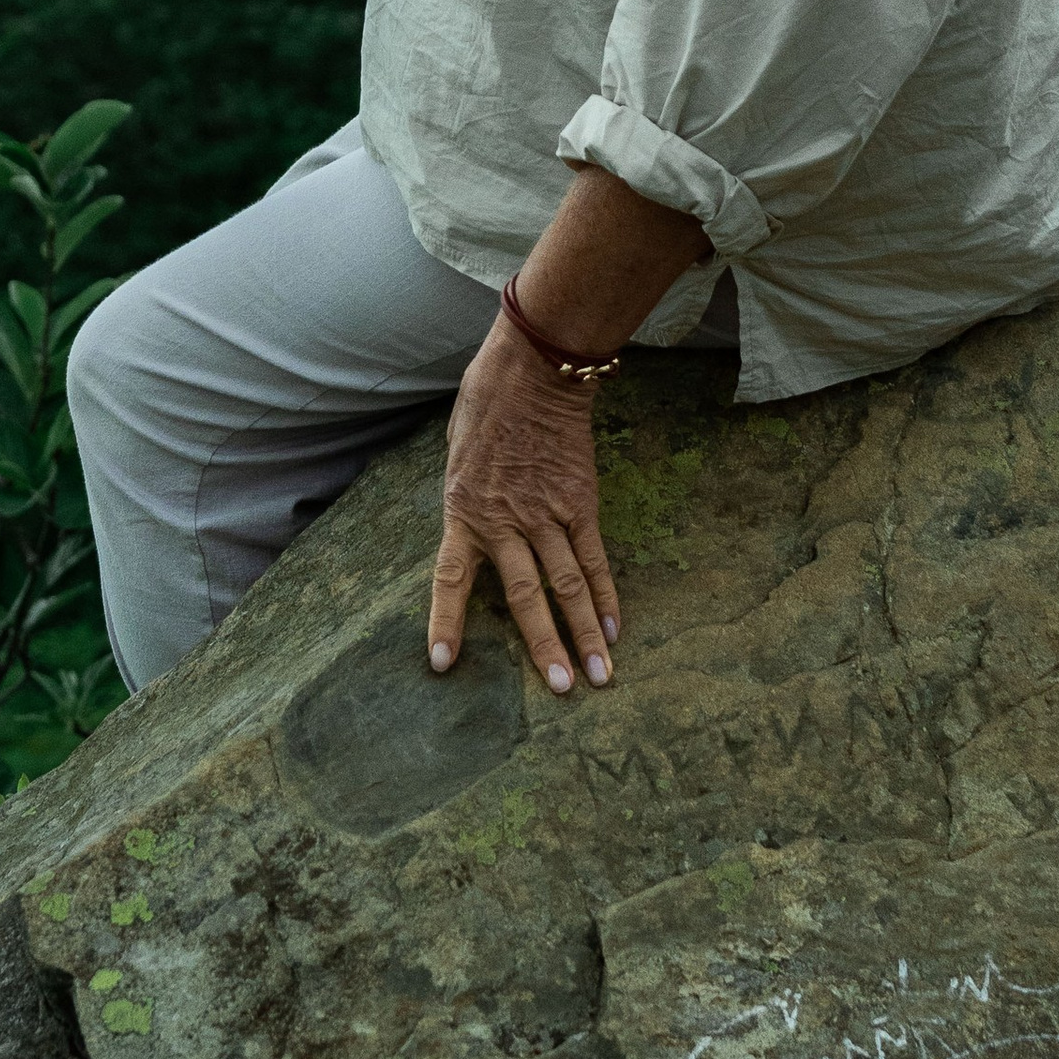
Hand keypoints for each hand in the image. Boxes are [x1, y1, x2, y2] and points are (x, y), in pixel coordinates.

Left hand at [427, 317, 618, 696]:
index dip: (446, 623)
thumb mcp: (457, 453)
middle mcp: (505, 522)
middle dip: (543, 645)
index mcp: (464, 511)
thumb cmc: (487, 403)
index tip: (443, 664)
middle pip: (525, 596)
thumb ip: (467, 496)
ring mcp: (546, 514)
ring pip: (567, 585)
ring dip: (584, 633)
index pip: (451, 579)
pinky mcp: (581, 503)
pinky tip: (615, 629)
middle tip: (562, 689)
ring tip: (602, 675)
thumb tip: (477, 521)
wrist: (534, 369)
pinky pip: (595, 558)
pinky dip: (606, 595)